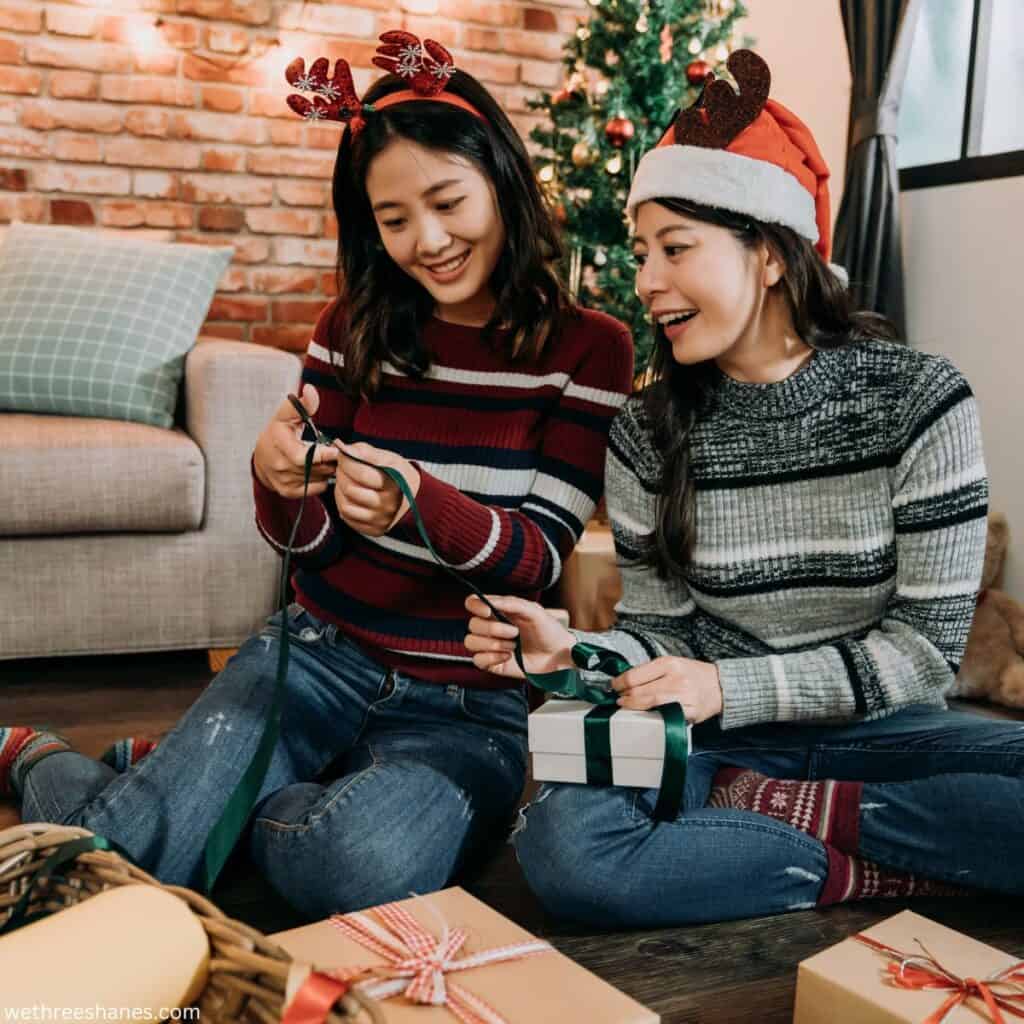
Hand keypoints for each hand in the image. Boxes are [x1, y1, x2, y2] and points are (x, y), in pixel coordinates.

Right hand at [252, 384, 338, 498]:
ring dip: (327, 470)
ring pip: (318, 478)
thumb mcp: (286, 415)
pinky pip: (317, 488)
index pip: (303, 457)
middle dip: (329, 460)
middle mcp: (278, 465)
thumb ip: (301, 404)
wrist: (262, 459)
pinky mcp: (289, 492)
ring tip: (328, 460)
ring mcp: (283, 481)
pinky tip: (320, 470)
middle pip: (315, 468)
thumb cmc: (277, 434)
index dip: (323, 455)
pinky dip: (322, 480)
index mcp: (278, 443)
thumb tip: (311, 390)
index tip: (336, 449)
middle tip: (336, 453)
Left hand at [333, 441, 419, 536]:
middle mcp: (388, 504)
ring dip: (339, 491)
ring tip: (346, 482)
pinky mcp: (375, 529)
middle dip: (341, 474)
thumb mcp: (389, 459)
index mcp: (394, 484)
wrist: (417, 499)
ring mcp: (381, 519)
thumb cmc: (400, 476)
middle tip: (343, 467)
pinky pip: (348, 518)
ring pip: (345, 506)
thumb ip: (367, 452)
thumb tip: (344, 449)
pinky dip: (344, 505)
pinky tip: (350, 497)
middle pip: (350, 489)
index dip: (345, 462)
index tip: (343, 455)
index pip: (360, 473)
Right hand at [464, 594, 574, 679]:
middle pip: (472, 624)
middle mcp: (490, 626)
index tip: (487, 611)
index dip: (475, 605)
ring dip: (493, 644)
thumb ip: (512, 603)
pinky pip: (477, 660)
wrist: (558, 655)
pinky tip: (508, 656)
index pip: (473, 603)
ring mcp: (489, 645)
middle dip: (494, 629)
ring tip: (513, 646)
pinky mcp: (491, 662)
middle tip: (514, 632)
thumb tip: (489, 601)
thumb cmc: (548, 631)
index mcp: (498, 610)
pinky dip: (491, 658)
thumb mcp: (534, 611)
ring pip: (471, 642)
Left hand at [612, 656, 722, 723]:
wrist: (720, 686)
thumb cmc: (693, 674)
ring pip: (650, 704)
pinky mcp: (690, 712)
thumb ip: (651, 671)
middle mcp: (676, 678)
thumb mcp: (673, 664)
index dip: (620, 682)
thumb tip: (626, 681)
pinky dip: (652, 716)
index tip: (613, 686)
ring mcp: (683, 696)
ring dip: (634, 706)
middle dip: (624, 696)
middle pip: (640, 690)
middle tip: (618, 699)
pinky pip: (666, 716)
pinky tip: (645, 715)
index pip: (635, 675)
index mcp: (669, 663)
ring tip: (625, 706)